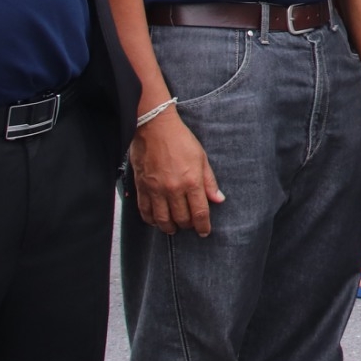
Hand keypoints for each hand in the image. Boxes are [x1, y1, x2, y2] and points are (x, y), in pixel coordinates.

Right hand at [129, 107, 224, 234]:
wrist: (155, 128)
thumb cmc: (181, 140)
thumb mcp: (202, 158)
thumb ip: (209, 182)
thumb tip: (219, 200)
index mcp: (192, 181)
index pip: (200, 212)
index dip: (203, 226)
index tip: (205, 232)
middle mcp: (174, 189)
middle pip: (181, 218)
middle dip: (188, 225)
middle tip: (190, 225)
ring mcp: (156, 189)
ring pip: (163, 219)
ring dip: (169, 228)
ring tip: (174, 228)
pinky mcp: (142, 187)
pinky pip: (145, 211)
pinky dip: (151, 220)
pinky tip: (156, 221)